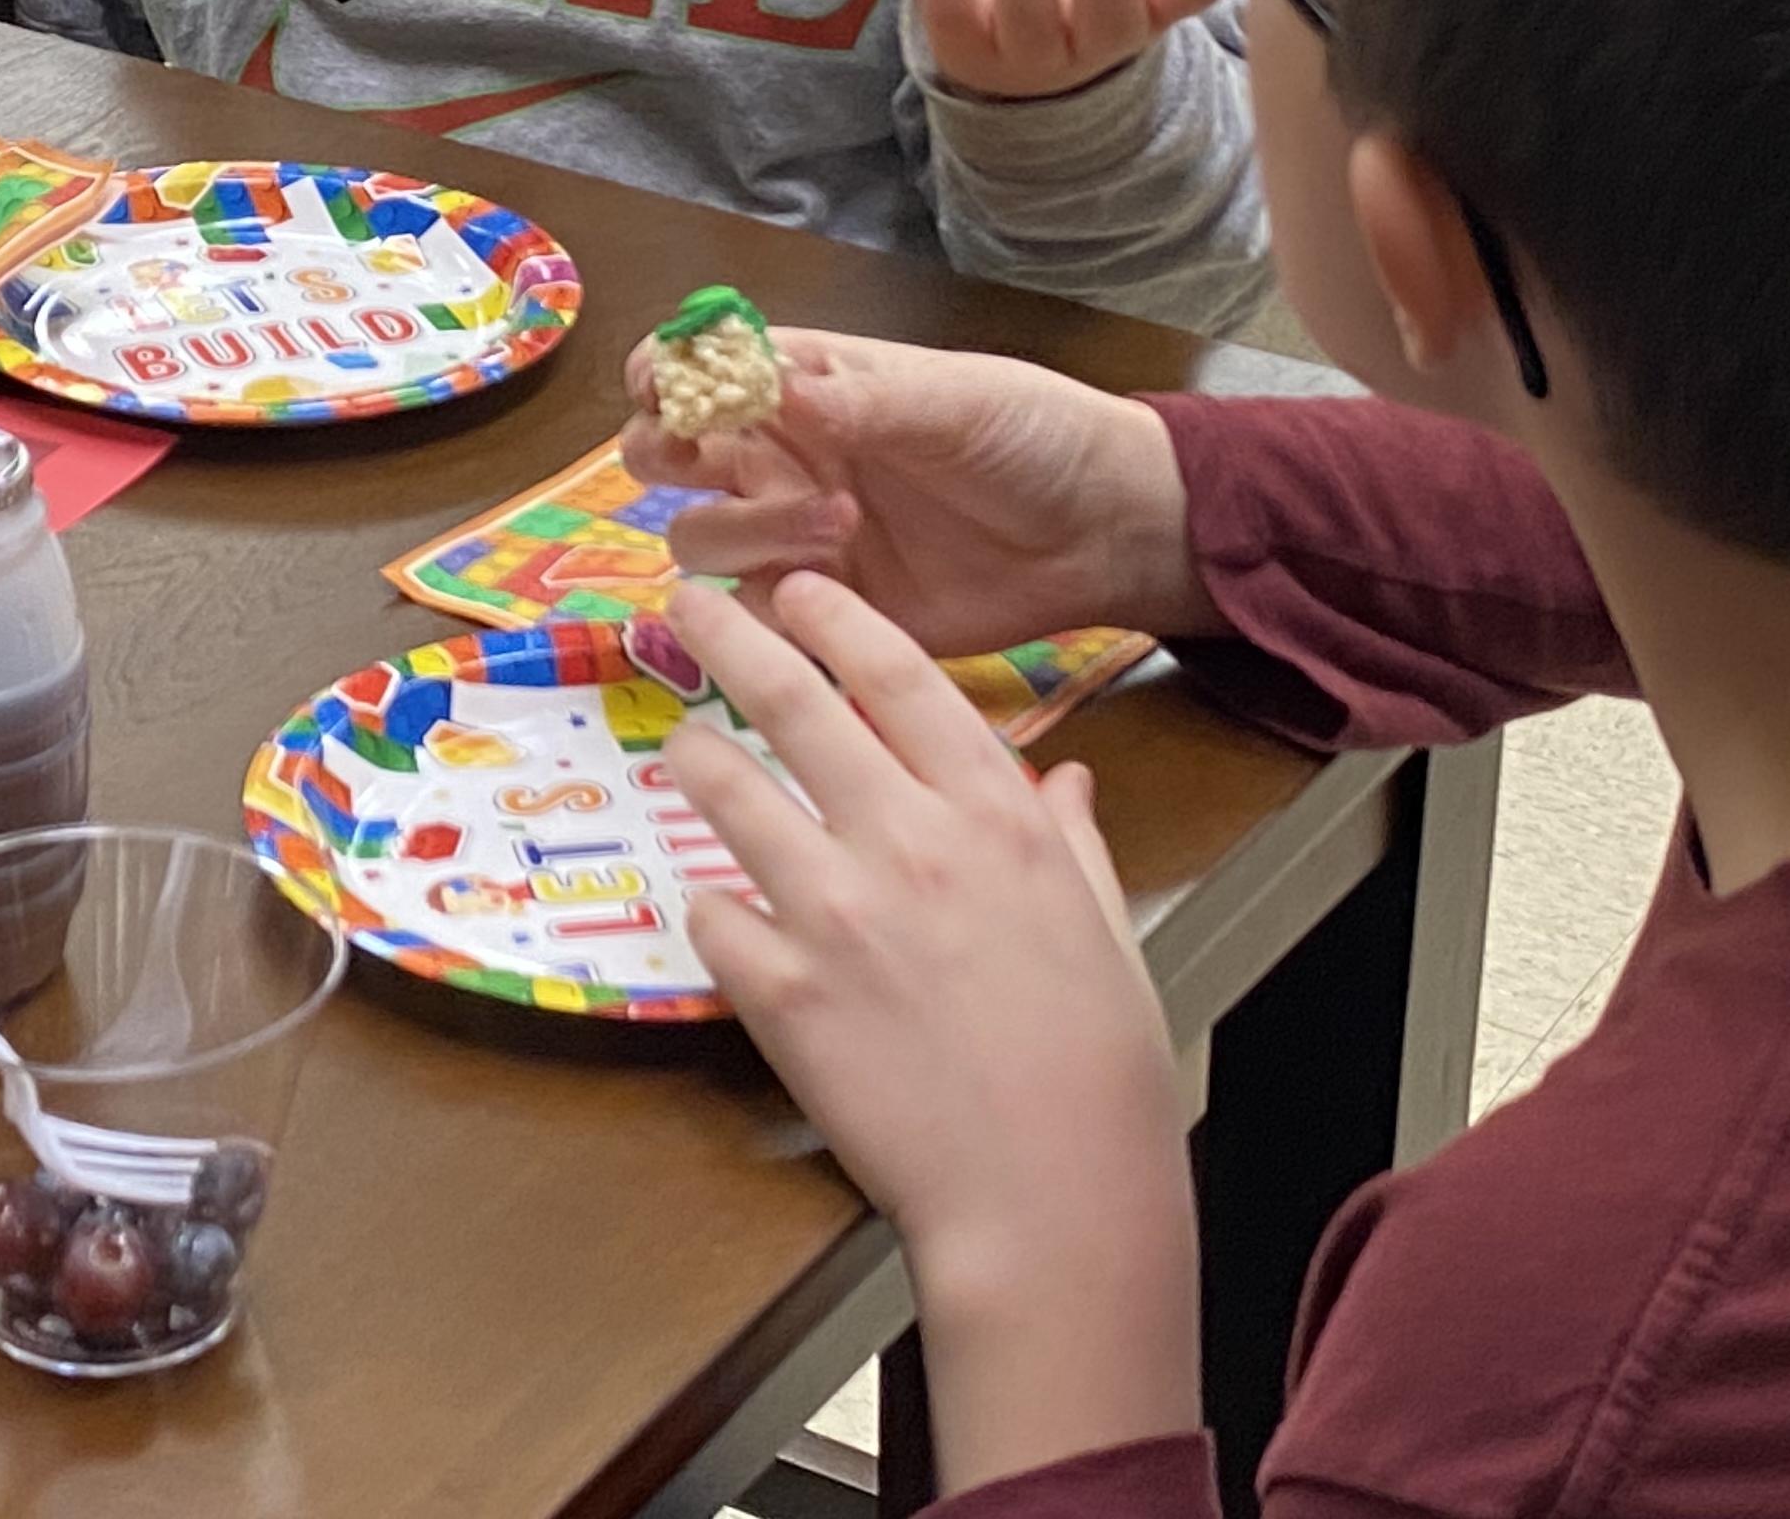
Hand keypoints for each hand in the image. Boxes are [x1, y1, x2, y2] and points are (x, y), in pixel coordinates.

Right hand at [623, 326, 1206, 653]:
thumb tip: (763, 379)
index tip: (670, 390)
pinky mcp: (822, 614)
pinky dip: (767, 608)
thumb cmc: (1030, 436)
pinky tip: (833, 587)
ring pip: (697, 539)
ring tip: (840, 521)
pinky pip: (750, 619)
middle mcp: (780, 457)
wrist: (1100, 533)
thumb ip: (857, 399)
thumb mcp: (952, 401)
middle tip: (715, 462)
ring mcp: (794, 537)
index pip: (694, 365)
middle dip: (665, 454)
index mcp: (802, 385)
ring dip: (747, 528)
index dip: (662, 372)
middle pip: (662, 454)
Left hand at [664, 574, 1197, 1491]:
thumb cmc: (1098, 1073)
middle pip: (791, 702)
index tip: (797, 587)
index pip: (901, 672)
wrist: (1049, 1202)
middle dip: (728, 638)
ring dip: (695, 759)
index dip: (837, 617)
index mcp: (997, 815)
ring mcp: (832, 909)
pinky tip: (727, 919)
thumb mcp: (1107, 933)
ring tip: (682, 749)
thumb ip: (1069, 842)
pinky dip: (715, 910)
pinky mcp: (777, 988)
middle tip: (686, 601)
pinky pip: (713, 915)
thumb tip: (1059, 778)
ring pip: (726, 791)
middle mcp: (907, 839)